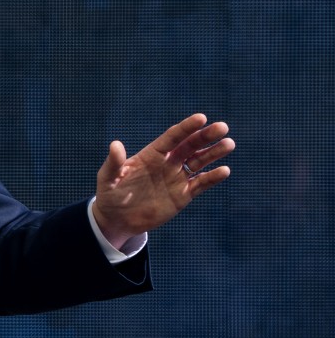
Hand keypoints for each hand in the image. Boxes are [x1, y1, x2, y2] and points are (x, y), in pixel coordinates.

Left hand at [92, 114, 233, 248]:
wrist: (118, 219)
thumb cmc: (111, 194)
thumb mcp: (108, 178)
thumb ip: (114, 162)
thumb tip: (115, 144)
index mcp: (151, 155)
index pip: (172, 138)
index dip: (186, 128)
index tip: (201, 117)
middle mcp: (167, 163)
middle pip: (190, 146)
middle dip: (205, 136)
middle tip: (222, 127)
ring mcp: (176, 178)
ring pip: (199, 162)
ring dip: (214, 153)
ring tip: (229, 144)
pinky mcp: (182, 195)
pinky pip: (200, 184)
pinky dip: (212, 177)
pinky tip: (224, 170)